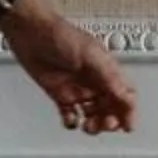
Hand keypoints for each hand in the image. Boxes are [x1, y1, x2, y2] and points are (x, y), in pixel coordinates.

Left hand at [0, 0, 138, 134]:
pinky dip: (72, 121)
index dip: (129, 110)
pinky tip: (70, 120)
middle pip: (111, 107)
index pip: (125, 93)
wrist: (28, 31)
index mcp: (105, 68)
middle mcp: (93, 79)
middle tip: (104, 125)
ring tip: (87, 126)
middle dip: (111, 121)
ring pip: (93, 114)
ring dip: (94, 124)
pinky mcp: (59, 93)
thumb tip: (125, 97)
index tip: (127, 126)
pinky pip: (70, 114)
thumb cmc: (59, 35)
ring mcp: (76, 87)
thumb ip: (108, 76)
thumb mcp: (89, 54)